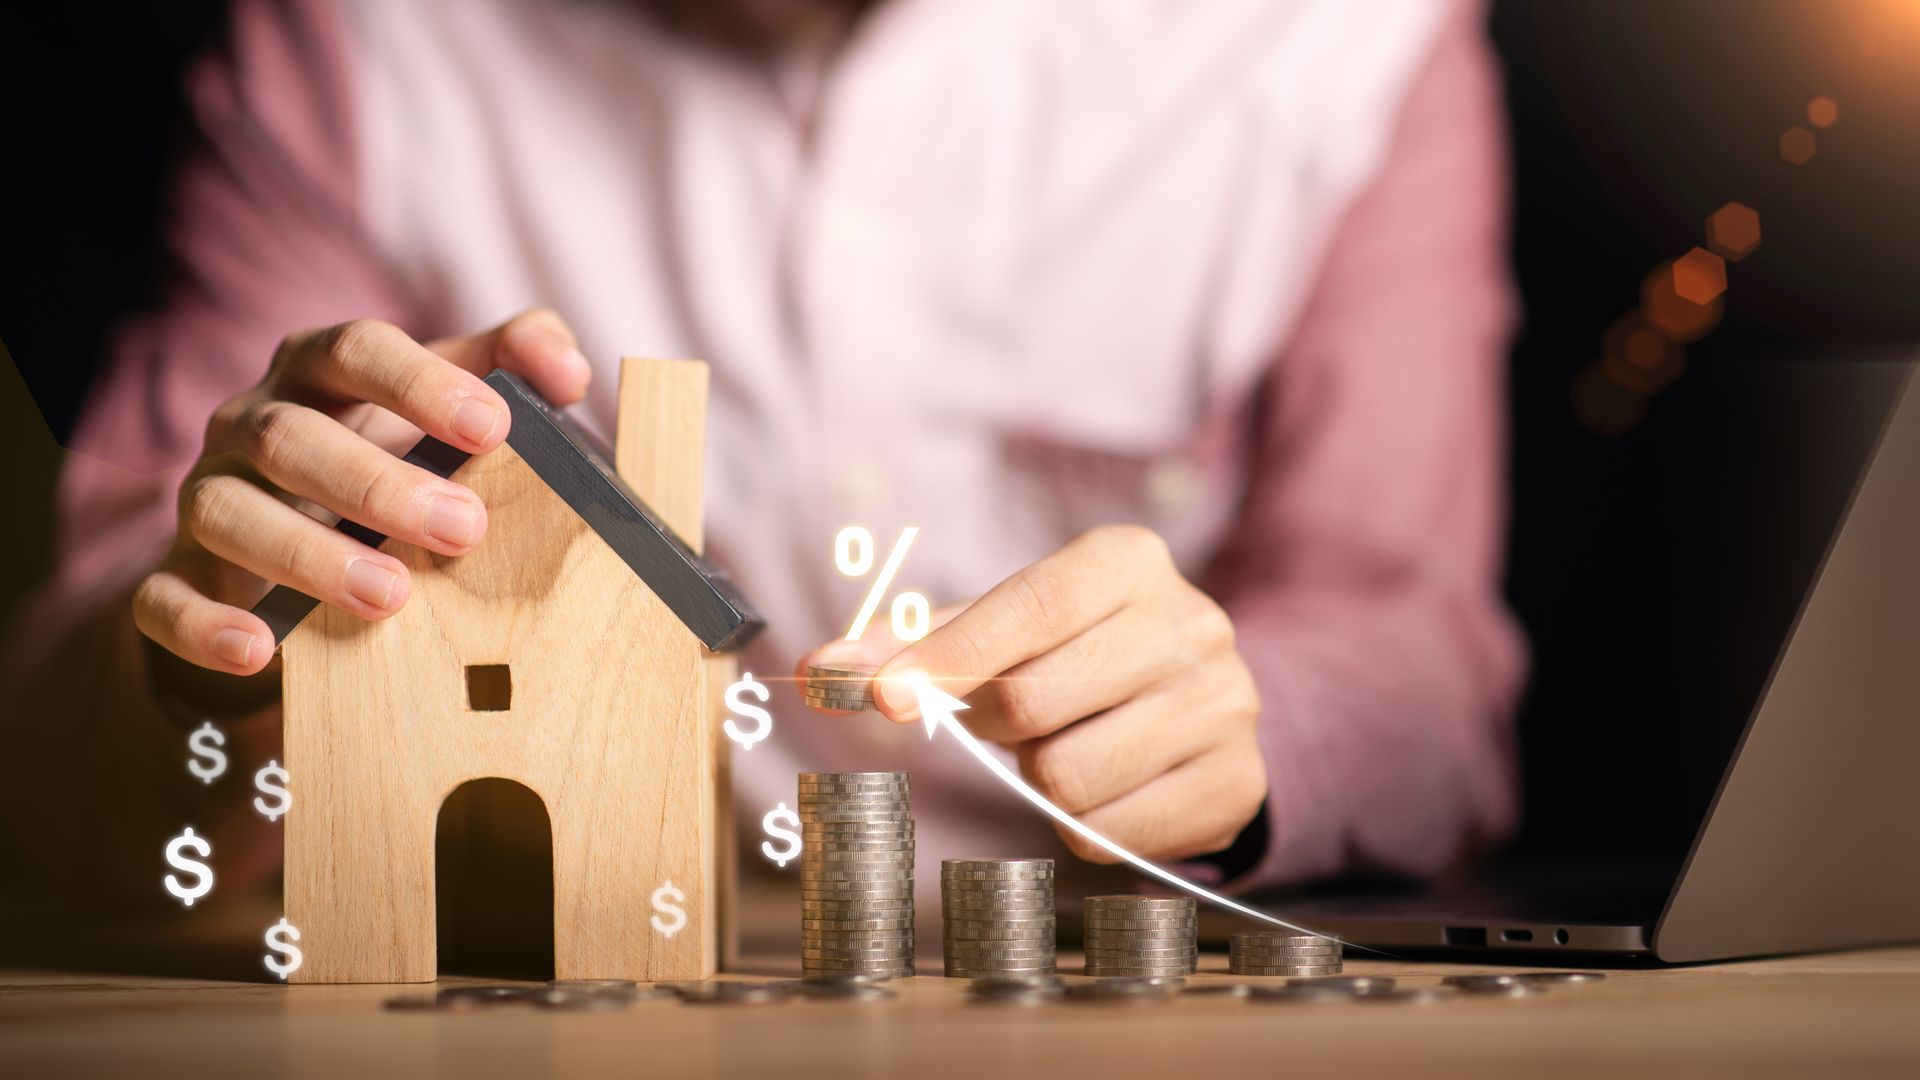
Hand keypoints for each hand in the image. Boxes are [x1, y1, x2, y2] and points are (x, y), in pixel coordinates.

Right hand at [133, 309, 591, 674]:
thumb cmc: (397, 455)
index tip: (495, 425)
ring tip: (391, 596)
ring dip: (309, 556)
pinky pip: (164, 597)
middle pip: (292, 436)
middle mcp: (251, 424)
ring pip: (229, 513)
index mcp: (320, 371)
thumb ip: (514, 367)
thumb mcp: (451, 406)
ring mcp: (208, 498)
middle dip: (378, 484)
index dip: (422, 384)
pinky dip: (206, 626)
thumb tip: (569, 373)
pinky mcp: (179, 575)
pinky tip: (262, 649)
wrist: (300, 537)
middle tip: (465, 530)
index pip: (358, 349)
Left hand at [800, 525, 1265, 862]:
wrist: (1199, 704)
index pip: (1029, 608)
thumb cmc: (1079, 654)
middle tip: (1013, 720)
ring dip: (1040, 780)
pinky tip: (1107, 787)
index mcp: (1129, 562)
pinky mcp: (1236, 784)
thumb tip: (820, 668)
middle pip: (1035, 701)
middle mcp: (1192, 624)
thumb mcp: (1007, 628)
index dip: (950, 657)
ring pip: (1068, 778)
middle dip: (997, 726)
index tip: (884, 698)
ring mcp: (1225, 706)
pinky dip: (1082, 825)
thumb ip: (916, 643)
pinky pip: (1107, 834)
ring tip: (1068, 747)